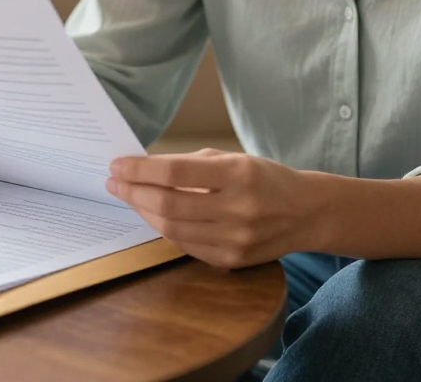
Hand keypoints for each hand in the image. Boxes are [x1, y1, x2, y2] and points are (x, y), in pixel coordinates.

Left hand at [106, 148, 317, 268]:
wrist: (306, 213)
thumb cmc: (265, 178)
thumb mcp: (234, 159)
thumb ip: (192, 164)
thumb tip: (146, 168)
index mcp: (238, 174)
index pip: (176, 171)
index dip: (141, 169)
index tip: (118, 164)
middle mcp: (237, 209)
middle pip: (168, 204)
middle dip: (133, 192)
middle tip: (114, 181)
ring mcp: (234, 240)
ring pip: (171, 228)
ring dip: (143, 212)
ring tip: (129, 197)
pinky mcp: (231, 261)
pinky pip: (185, 245)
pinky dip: (164, 229)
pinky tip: (153, 215)